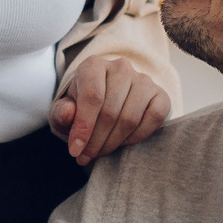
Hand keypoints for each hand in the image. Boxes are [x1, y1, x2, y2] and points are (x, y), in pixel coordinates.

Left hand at [48, 56, 169, 164]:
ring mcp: (144, 80)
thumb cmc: (82, 106)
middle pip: (110, 111)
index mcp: (93, 65)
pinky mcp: (161, 95)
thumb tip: (69, 114)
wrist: (107, 101)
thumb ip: (61, 112)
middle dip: (96, 140)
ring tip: (100, 152)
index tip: (75, 151)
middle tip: (86, 156)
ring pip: (130, 118)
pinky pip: (153, 119)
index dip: (84, 127)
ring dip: (113, 142)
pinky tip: (122, 143)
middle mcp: (121, 67)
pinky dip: (136, 137)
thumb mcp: (65, 110)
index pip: (92, 97)